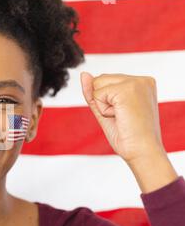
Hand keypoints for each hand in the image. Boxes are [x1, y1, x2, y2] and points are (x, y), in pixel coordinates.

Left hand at [80, 72, 177, 192]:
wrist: (141, 152)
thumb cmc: (128, 136)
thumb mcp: (106, 110)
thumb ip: (94, 92)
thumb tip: (84, 74)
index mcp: (142, 83)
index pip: (106, 81)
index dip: (106, 102)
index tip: (124, 115)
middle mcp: (142, 80)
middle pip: (100, 80)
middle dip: (103, 102)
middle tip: (122, 117)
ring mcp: (136, 83)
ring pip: (97, 85)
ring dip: (103, 105)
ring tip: (121, 117)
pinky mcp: (127, 89)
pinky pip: (97, 94)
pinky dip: (103, 109)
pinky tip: (120, 117)